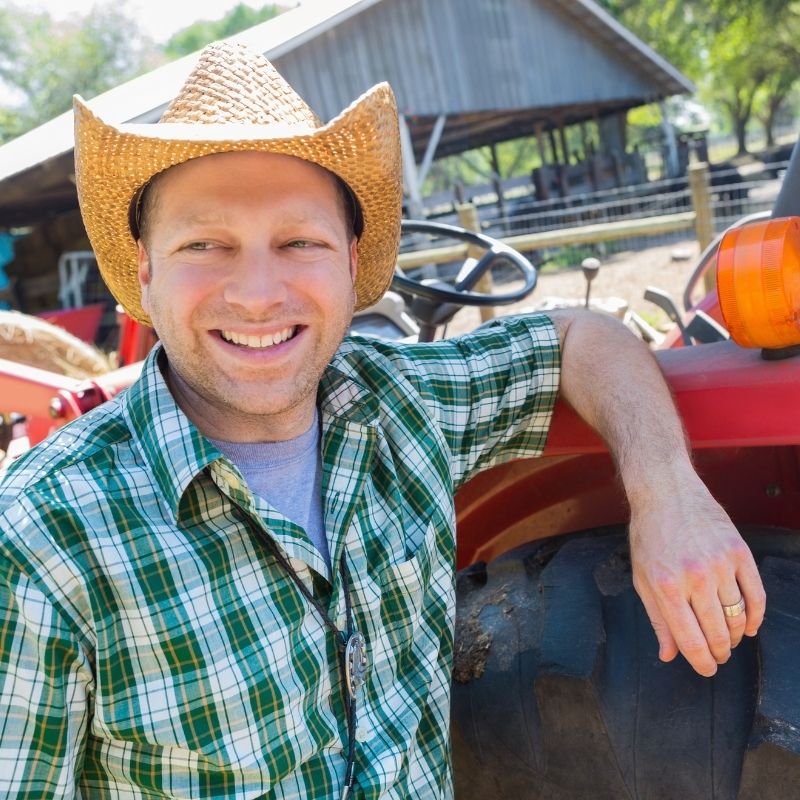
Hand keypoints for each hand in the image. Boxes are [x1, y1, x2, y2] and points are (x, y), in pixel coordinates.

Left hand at [628, 464, 765, 676]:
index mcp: (665, 586)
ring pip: (737, 616)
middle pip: (717, 632)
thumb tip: (669, 655)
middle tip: (718, 656)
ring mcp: (720, 564)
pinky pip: (756, 595)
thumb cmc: (649, 535)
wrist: (666, 492)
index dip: (701, 662)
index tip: (707, 669)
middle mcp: (695, 577)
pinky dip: (755, 616)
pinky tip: (748, 625)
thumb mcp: (642, 577)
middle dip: (719, 652)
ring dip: (734, 635)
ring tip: (727, 640)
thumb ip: (657, 618)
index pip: (690, 639)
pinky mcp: (739, 552)